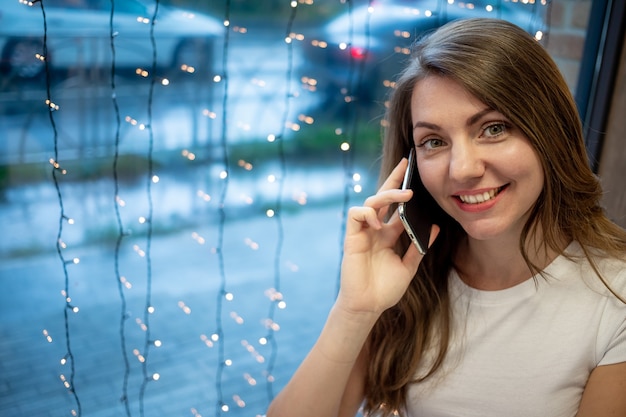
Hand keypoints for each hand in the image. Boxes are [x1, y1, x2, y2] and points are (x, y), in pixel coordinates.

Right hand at [338, 158, 438, 317]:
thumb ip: (420, 246)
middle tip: (406, 165)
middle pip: (383, 197)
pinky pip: (356, 215)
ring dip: (387, 195)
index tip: (412, 170)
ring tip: (405, 195)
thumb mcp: (409, 266)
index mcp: (389, 234)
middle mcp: (376, 229)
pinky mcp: (352, 238)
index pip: (396, 206)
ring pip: (371, 202)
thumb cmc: (385, 289)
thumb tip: (436, 227)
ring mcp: (363, 232)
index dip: (402, 188)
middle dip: (393, 179)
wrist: (368, 306)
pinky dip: (367, 213)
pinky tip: (379, 222)